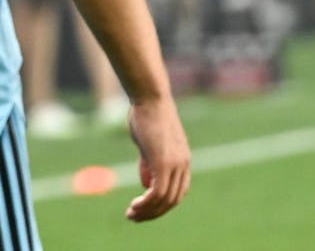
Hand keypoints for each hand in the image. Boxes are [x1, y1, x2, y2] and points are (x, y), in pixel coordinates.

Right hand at [125, 97, 190, 220]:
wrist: (150, 98)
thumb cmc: (146, 116)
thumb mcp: (149, 144)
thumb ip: (149, 164)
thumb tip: (146, 184)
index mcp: (182, 161)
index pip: (177, 193)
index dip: (161, 206)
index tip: (143, 209)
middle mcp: (183, 165)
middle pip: (172, 201)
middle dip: (153, 213)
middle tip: (134, 218)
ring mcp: (175, 164)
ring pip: (165, 200)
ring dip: (148, 211)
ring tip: (131, 214)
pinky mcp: (163, 162)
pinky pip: (158, 192)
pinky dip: (147, 203)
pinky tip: (135, 205)